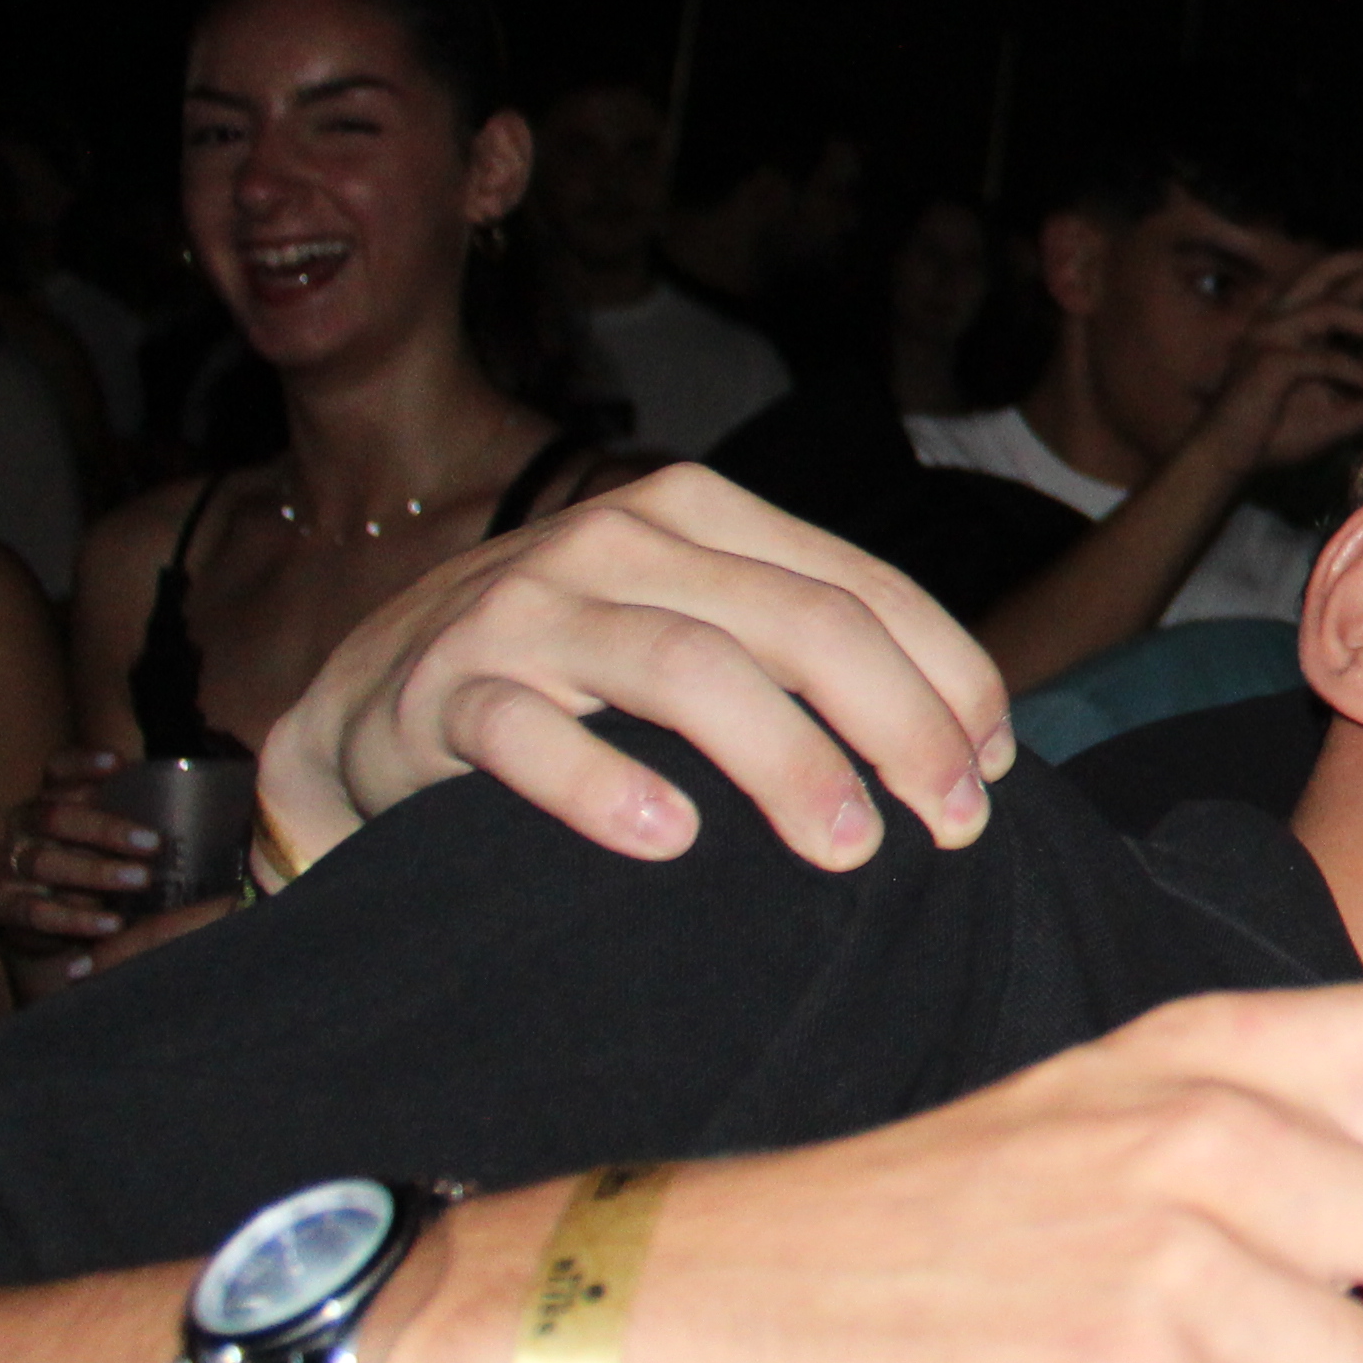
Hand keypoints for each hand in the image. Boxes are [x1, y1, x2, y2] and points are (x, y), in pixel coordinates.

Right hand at [0, 751, 211, 995]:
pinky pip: (34, 911)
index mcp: (53, 800)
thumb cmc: (106, 871)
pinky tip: (109, 923)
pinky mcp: (5, 908)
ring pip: (43, 861)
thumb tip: (235, 796)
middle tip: (152, 843)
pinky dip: (73, 919)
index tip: (119, 764)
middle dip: (104, 827)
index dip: (82, 763)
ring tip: (139, 881)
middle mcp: (24, 826)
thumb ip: (156, 818)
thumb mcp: (129, 842)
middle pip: (53, 814)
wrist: (59, 931)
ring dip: (94, 871)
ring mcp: (9, 865)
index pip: (57, 769)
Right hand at [256, 465, 1016, 880]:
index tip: (996, 766)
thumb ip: (800, 655)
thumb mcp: (688, 630)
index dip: (946, 676)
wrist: (366, 710)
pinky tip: (672, 842)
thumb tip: (966, 743)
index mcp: (698, 515)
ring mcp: (523, 612)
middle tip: (951, 824)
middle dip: (896, 725)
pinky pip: (530, 736)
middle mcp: (616, 541)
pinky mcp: (441, 694)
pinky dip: (607, 787)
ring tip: (846, 847)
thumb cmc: (569, 682)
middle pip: (797, 624)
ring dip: (784, 761)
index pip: (860, 585)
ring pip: (688, 668)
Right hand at [1195, 245, 1362, 475]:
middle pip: (1328, 269)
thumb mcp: (1336, 407)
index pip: (1338, 281)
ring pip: (1330, 308)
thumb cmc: (1277, 432)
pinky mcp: (1269, 362)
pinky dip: (1355, 373)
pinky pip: (1323, 359)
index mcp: (1294, 320)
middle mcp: (1280, 317)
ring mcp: (1271, 335)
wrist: (1226, 457)